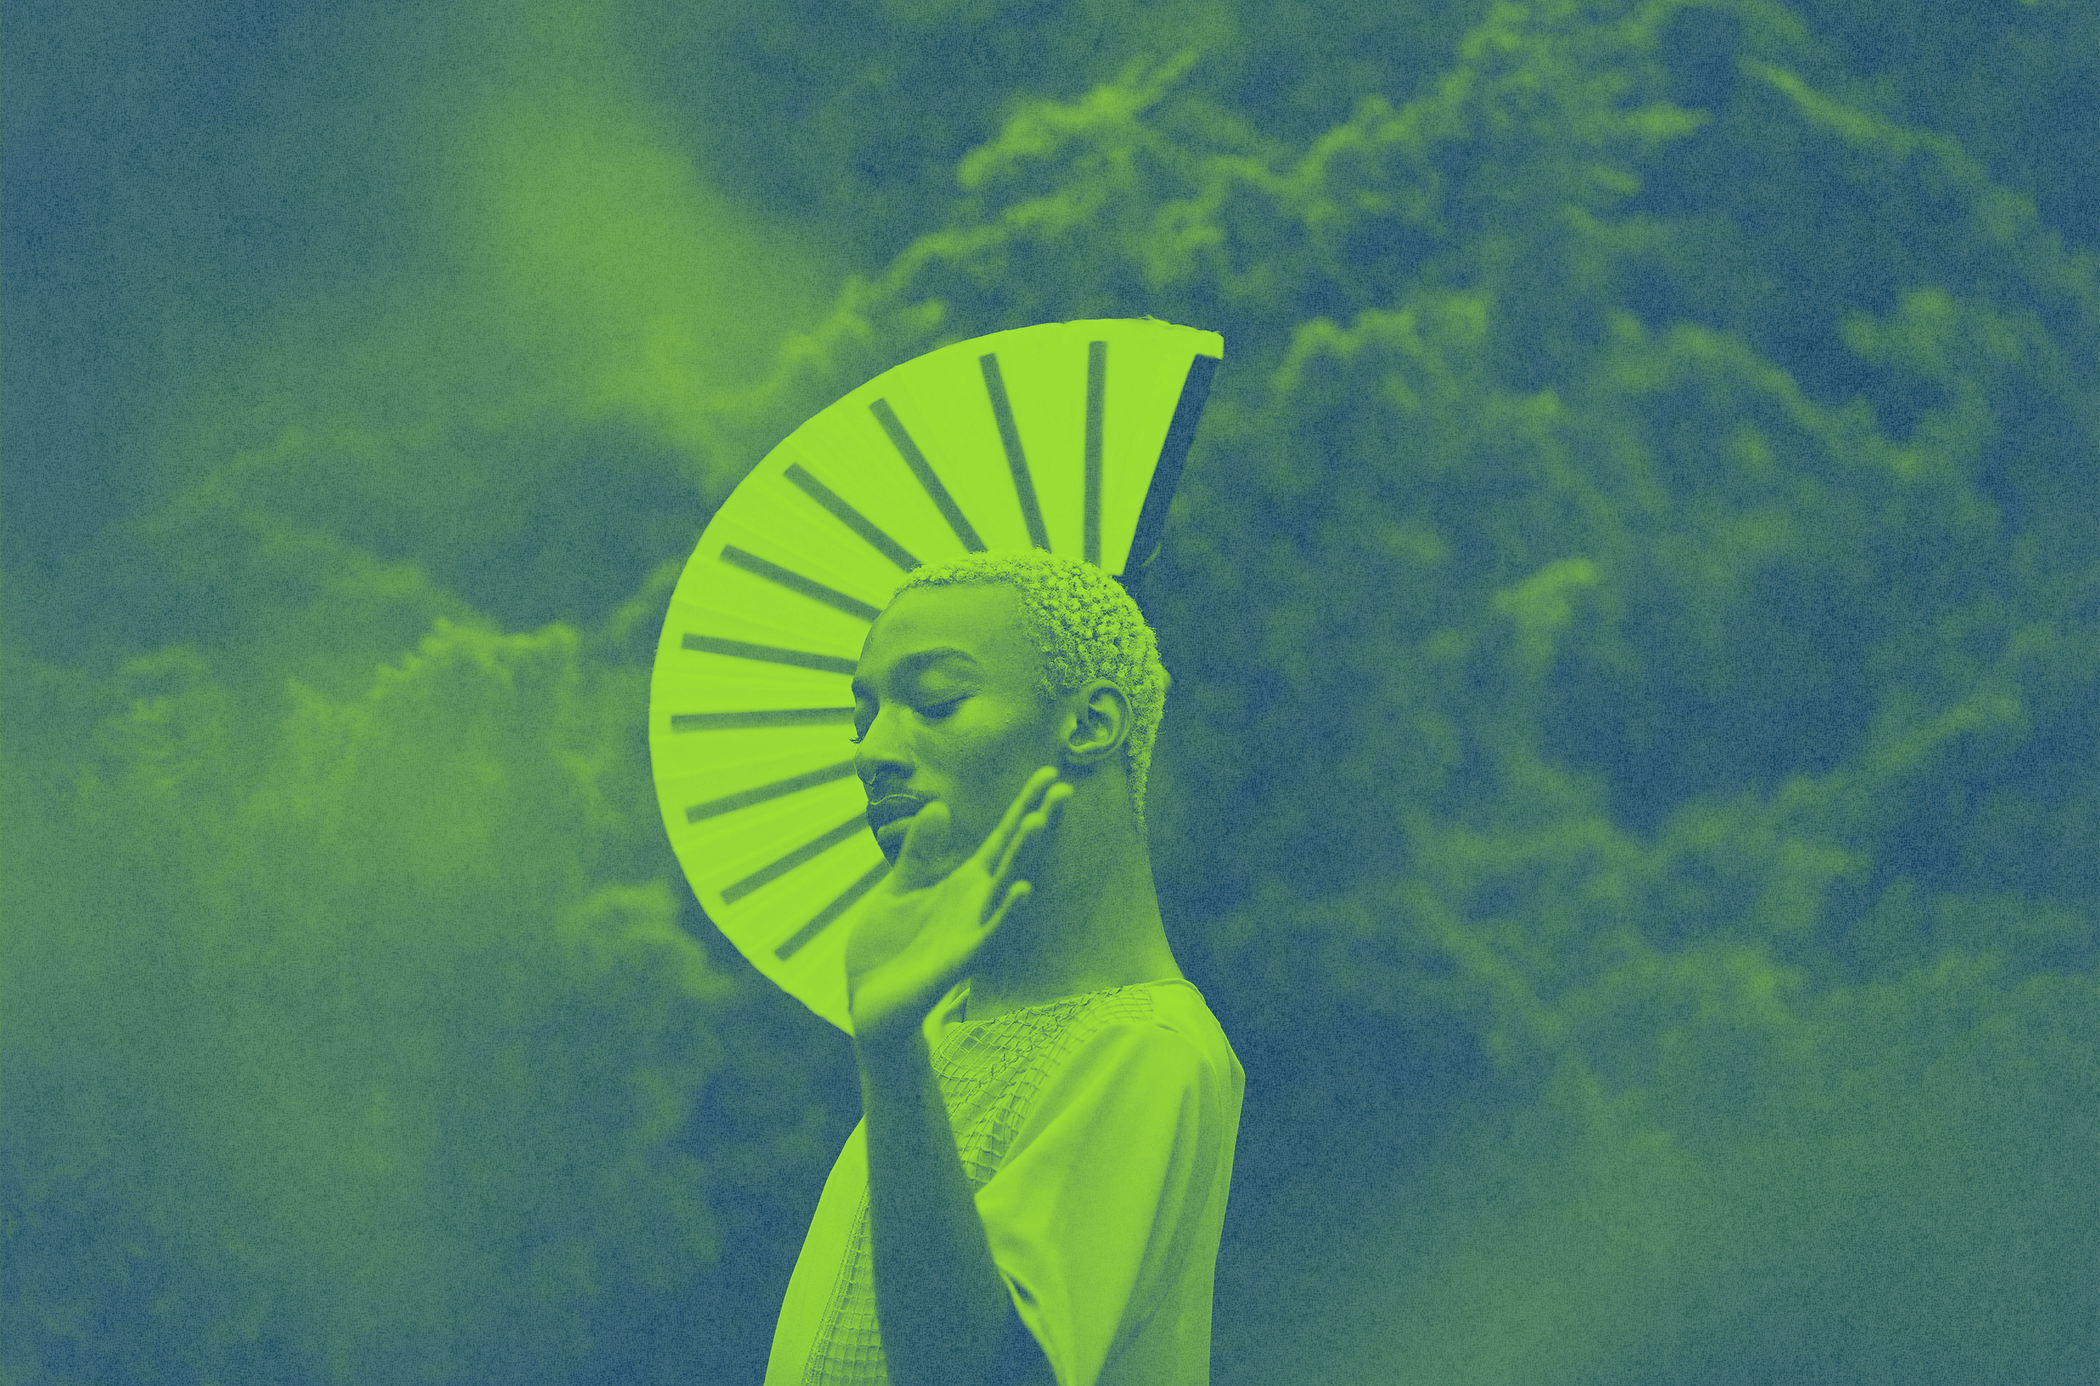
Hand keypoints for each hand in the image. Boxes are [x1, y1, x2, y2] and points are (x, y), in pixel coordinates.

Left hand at [843, 765, 1072, 1046]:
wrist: (867, 1003)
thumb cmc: (886, 950)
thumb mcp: (897, 889)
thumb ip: (919, 852)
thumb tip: (939, 806)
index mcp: (961, 884)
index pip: (999, 839)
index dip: (1022, 806)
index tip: (1048, 774)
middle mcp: (975, 903)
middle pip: (1013, 855)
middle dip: (1036, 821)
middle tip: (1064, 787)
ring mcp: (971, 931)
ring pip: (1005, 888)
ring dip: (1023, 856)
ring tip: (1040, 821)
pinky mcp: (959, 960)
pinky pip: (990, 933)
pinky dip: (1007, 912)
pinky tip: (1024, 888)